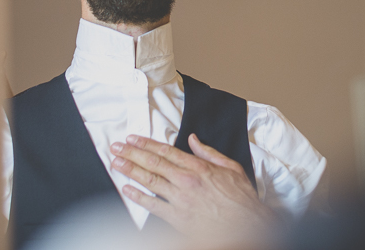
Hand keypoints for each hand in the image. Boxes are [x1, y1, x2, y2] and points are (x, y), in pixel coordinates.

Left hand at [110, 133, 278, 242]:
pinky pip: (153, 205)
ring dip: (130, 170)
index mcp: (198, 167)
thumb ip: (209, 152)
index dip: (146, 144)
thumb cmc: (241, 199)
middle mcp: (186, 181)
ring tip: (116, 163)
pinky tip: (127, 190)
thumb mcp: (231, 167)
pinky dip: (138, 197)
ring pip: (150, 181)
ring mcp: (181, 199)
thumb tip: (193, 139)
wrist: (247, 226)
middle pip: (153, 163)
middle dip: (132, 153)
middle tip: (116, 147)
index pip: (166, 151)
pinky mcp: (178, 218)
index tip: (132, 139)